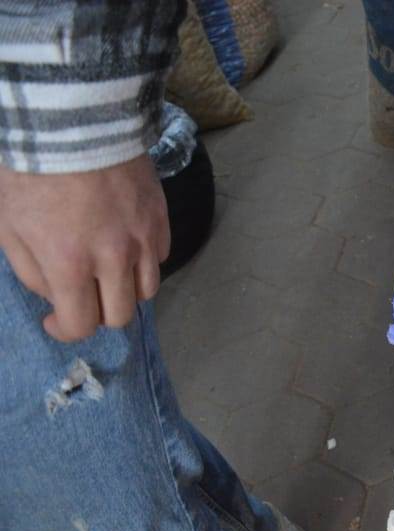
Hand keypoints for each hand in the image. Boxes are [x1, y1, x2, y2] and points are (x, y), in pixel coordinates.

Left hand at [0, 156, 169, 341]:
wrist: (73, 118)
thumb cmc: (31, 168)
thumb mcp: (7, 224)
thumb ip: (29, 270)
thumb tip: (54, 293)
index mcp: (69, 263)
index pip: (81, 324)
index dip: (66, 331)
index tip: (55, 320)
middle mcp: (114, 258)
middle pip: (120, 315)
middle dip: (97, 313)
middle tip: (82, 296)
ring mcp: (143, 238)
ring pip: (147, 291)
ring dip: (125, 290)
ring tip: (108, 272)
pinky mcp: (160, 218)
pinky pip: (159, 256)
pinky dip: (143, 259)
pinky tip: (124, 243)